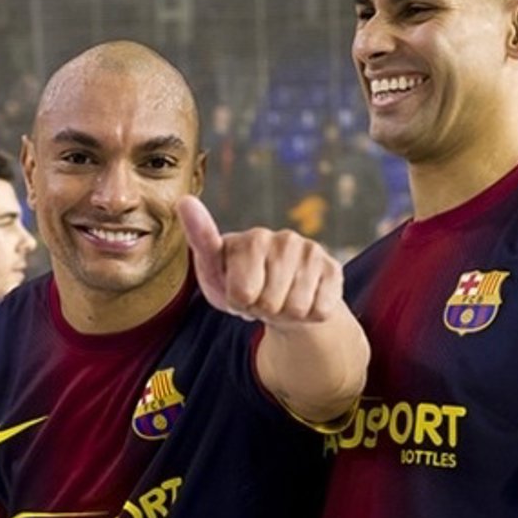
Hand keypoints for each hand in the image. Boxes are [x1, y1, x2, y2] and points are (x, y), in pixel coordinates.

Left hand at [175, 195, 342, 325]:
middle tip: (259, 300)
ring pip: (293, 308)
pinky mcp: (332, 268)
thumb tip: (185, 200)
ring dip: (284, 315)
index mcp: (248, 240)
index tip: (187, 205)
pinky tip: (303, 300)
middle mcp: (281, 239)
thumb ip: (204, 247)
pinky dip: (308, 317)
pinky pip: (319, 310)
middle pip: (263, 303)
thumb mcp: (216, 278)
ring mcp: (309, 251)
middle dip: (258, 311)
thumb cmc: (243, 288)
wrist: (285, 301)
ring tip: (278, 300)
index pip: (236, 275)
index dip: (222, 267)